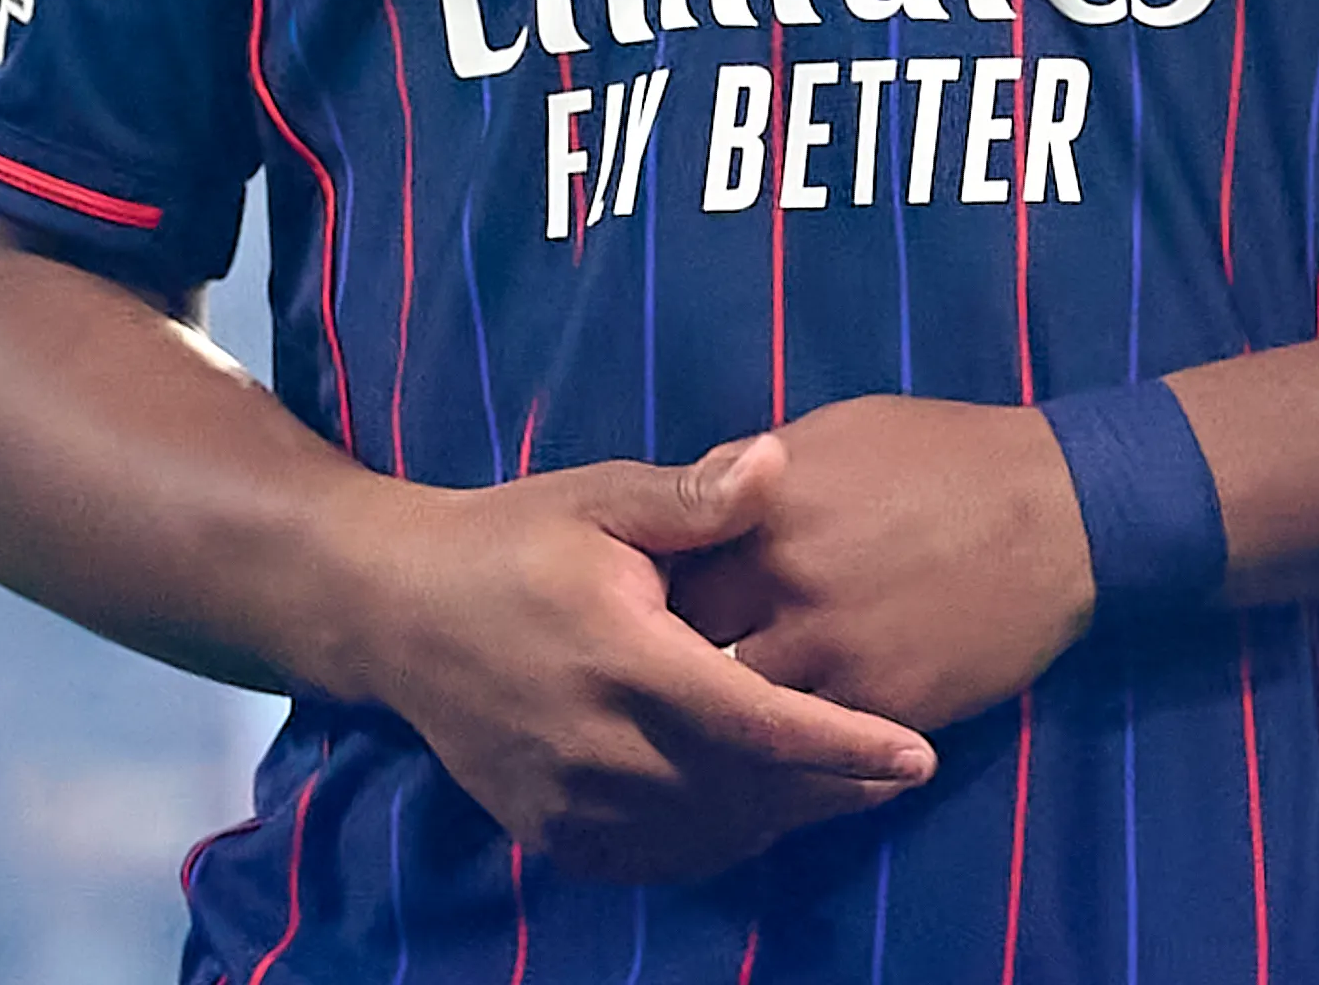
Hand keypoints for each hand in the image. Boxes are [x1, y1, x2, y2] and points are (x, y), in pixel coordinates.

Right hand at [334, 433, 939, 881]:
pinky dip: (721, 839)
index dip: (846, 745)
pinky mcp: (551, 833)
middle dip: (837, 787)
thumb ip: (692, 497)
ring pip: (711, 835)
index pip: (758, 720)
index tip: (919, 753)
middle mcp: (598, 746)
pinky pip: (660, 856)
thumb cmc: (514, 539)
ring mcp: (570, 802)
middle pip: (748, 792)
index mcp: (621, 657)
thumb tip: (778, 462)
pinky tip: (760, 806)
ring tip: (850, 785)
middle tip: (903, 767)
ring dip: (787, 816)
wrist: (398, 612)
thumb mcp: (600, 498)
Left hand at [662, 394, 1094, 731]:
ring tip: (722, 712)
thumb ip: (755, 479)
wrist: (1059, 514)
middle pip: (688, 646)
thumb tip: (694, 504)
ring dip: (730, 713)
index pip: (666, 569)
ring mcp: (835, 653)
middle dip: (679, 657)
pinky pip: (809, 746)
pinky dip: (793, 745)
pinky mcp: (883, 708)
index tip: (655, 601)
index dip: (656, 590)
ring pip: (739, 711)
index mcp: (766, 508)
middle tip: (676, 666)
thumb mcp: (834, 434)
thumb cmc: (945, 458)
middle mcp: (787, 583)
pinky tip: (787, 737)